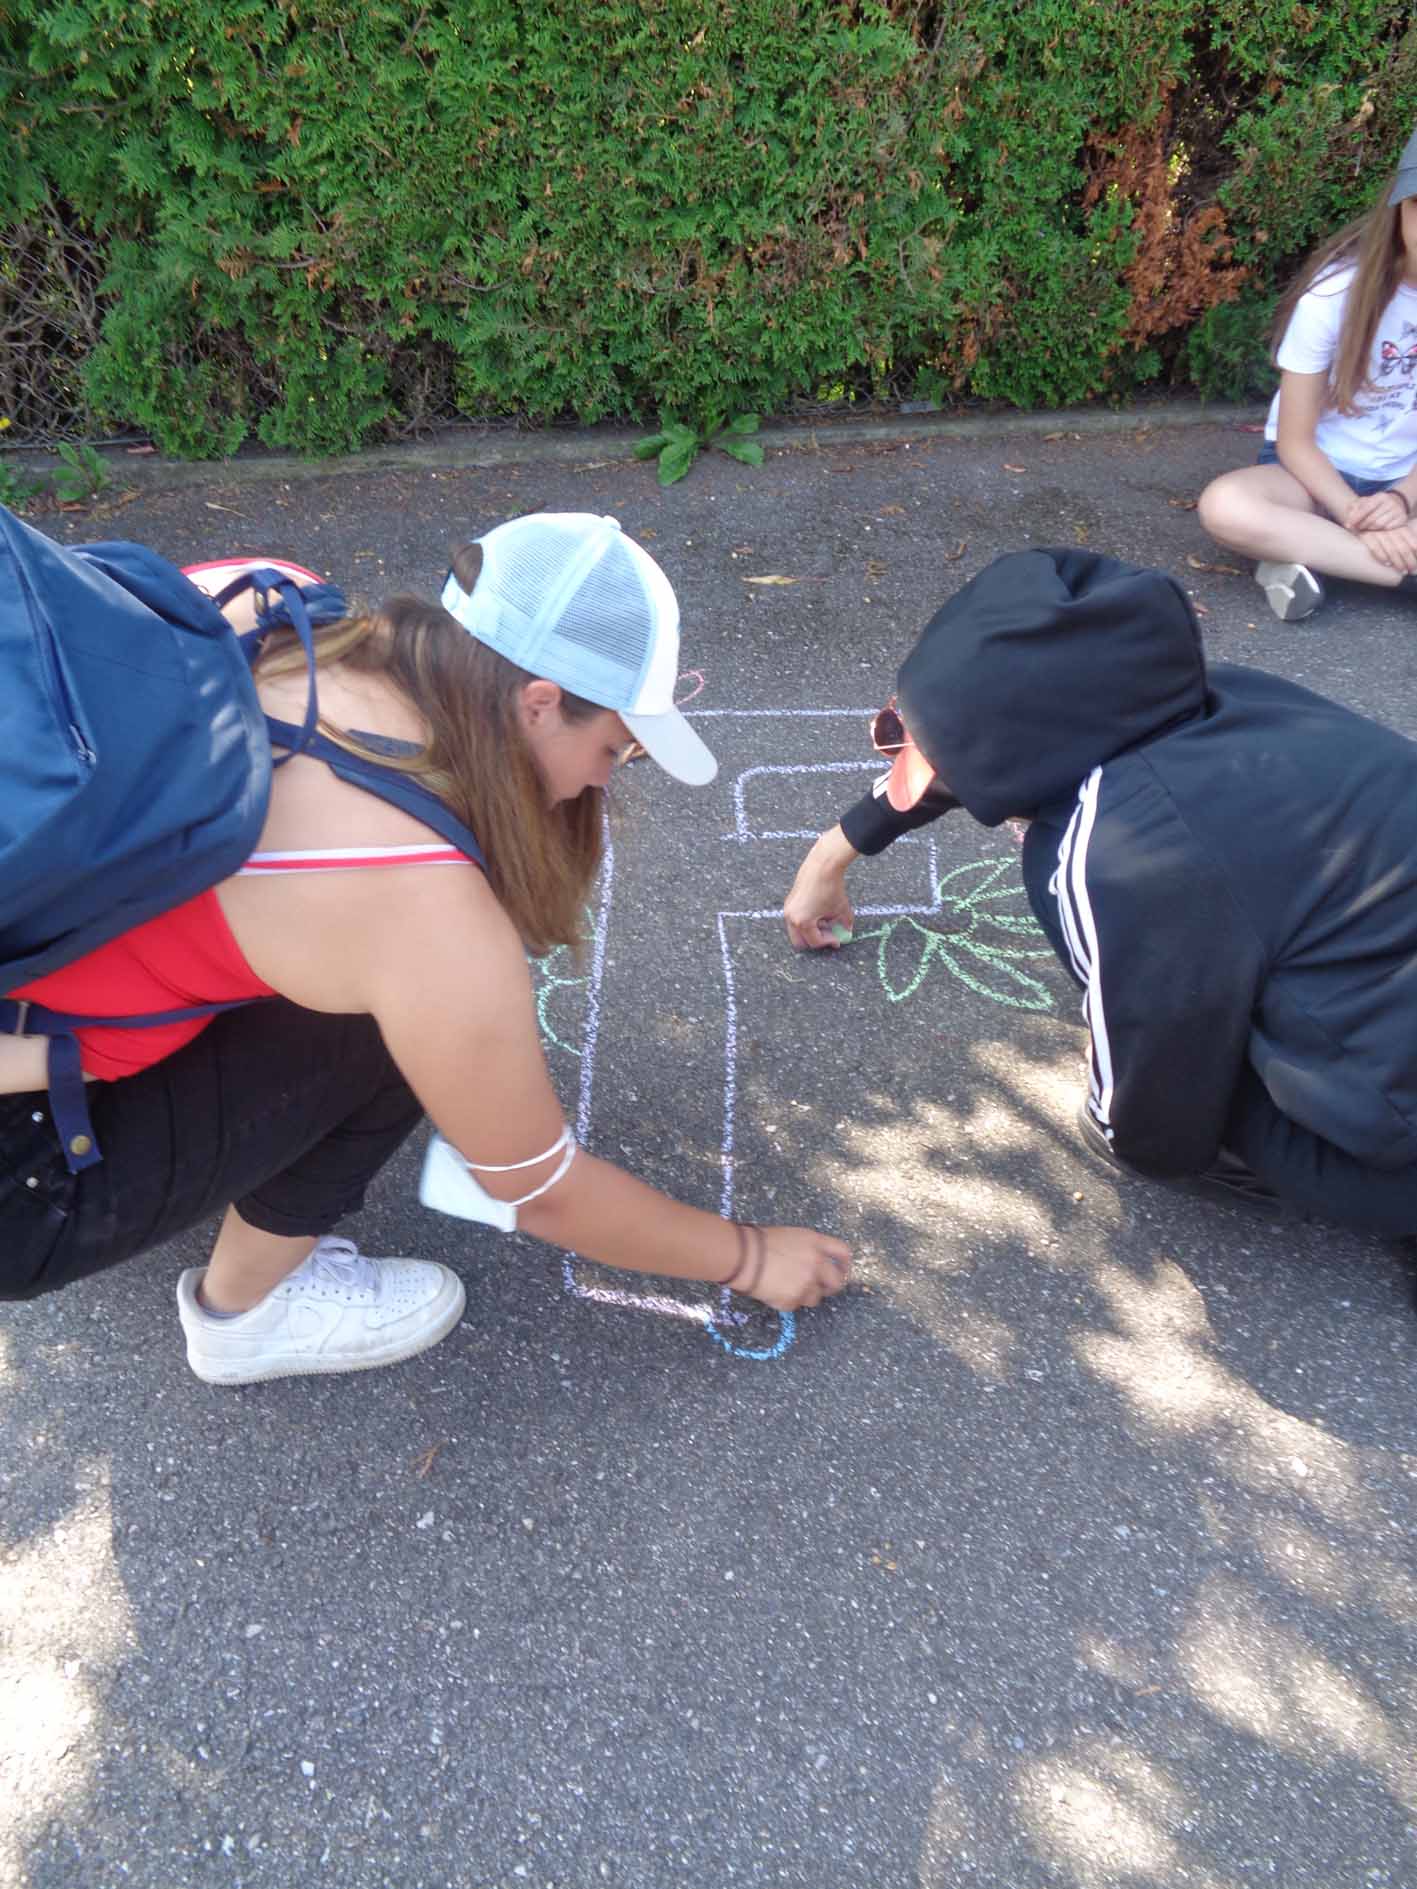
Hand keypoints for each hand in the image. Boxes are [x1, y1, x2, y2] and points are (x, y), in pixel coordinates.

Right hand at [745, 1226, 852, 1309]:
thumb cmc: (759, 1241)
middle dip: (829, 1288)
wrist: (742, 1256)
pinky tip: (773, 1290)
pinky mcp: (793, 1300)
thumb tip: (814, 1265)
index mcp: (816, 1243)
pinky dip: (786, 1301)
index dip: (845, 1264)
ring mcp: (806, 1284)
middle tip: (818, 1288)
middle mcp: (816, 1264)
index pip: (843, 1252)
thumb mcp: (791, 1236)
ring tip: (785, 1286)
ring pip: (815, 1298)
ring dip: (805, 1295)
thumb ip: (809, 1250)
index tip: (842, 1271)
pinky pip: (795, 1305)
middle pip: (837, 1282)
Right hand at [784, 833, 855, 949]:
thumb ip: (844, 926)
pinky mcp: (789, 902)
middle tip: (829, 935)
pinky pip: (796, 919)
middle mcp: (791, 918)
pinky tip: (819, 912)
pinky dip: (806, 921)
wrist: (822, 865)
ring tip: (826, 921)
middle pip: (800, 942)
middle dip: (815, 940)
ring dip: (811, 931)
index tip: (839, 939)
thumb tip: (846, 933)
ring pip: (797, 931)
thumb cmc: (831, 887)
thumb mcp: (841, 910)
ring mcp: (788, 910)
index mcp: (803, 922)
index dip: (829, 942)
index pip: (815, 942)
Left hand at [1345, 489, 1410, 533]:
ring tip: (1366, 528)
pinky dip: (1381, 530)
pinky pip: (1388, 528)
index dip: (1355, 518)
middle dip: (1361, 525)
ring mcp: (1397, 510)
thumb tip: (1349, 516)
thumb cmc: (1376, 504)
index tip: (1347, 525)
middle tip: (1356, 528)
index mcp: (1380, 496)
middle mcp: (1390, 502)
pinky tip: (1377, 529)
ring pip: (1379, 524)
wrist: (1396, 502)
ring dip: (1370, 528)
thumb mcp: (1366, 502)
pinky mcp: (1402, 518)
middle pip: (1371, 519)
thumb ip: (1355, 507)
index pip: (1366, 508)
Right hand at [1359, 521, 1416, 573]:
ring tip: (1403, 571)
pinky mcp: (1365, 535)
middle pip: (1403, 547)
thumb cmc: (1376, 531)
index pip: (1411, 540)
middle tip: (1413, 571)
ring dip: (1398, 561)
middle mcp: (1390, 529)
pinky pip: (1375, 546)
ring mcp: (1377, 532)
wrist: (1355, 520)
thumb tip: (1413, 555)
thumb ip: (1401, 540)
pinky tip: (1387, 564)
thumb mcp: (1391, 531)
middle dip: (1409, 560)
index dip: (1416, 551)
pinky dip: (1381, 555)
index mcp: (1399, 527)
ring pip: (1391, 548)